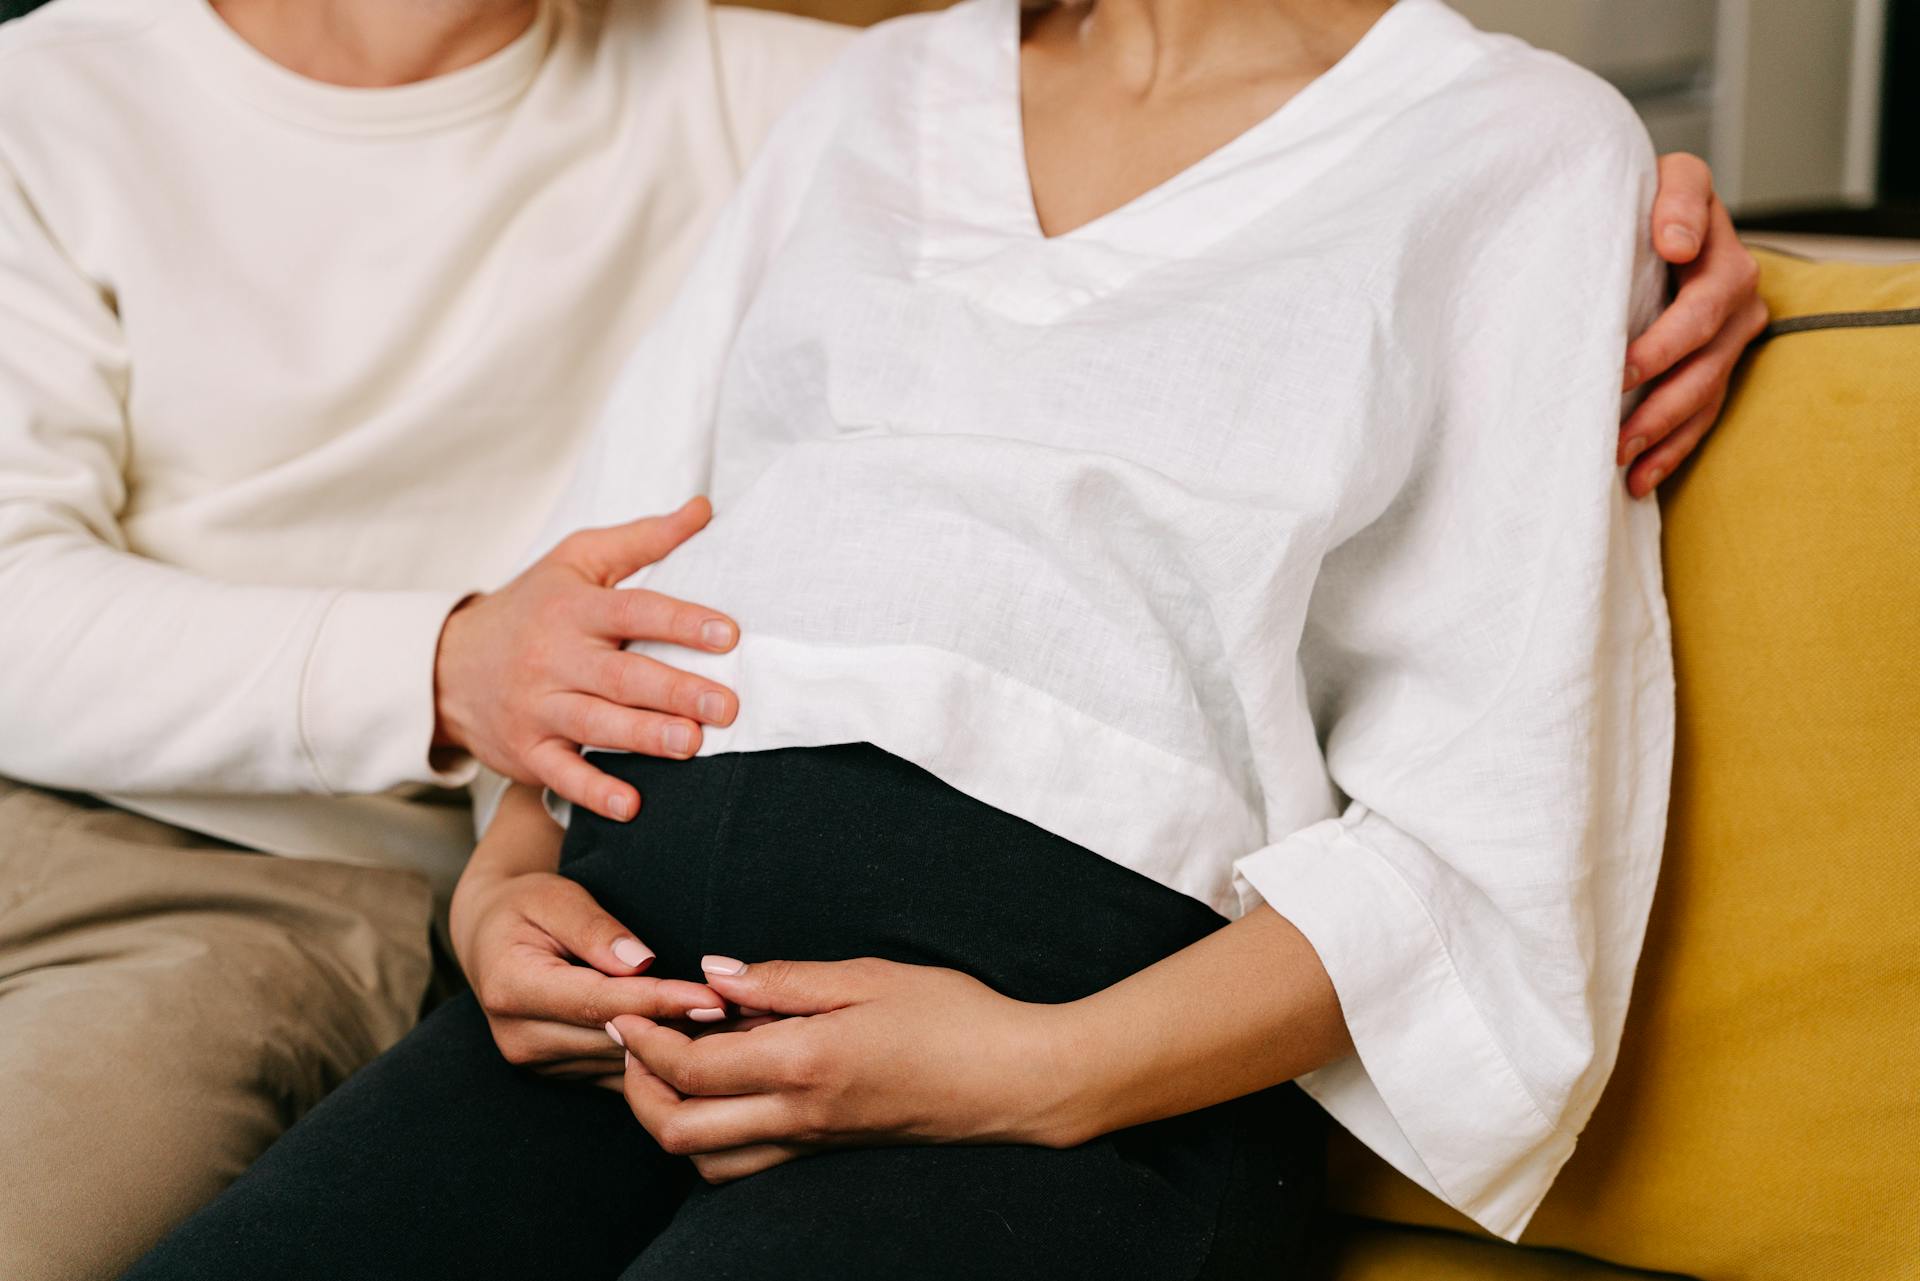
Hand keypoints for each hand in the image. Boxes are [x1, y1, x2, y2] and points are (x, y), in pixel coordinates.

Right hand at [434, 496, 739, 820]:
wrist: (447, 664)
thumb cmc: (532, 607)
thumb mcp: (577, 560)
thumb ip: (643, 539)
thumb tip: (704, 509)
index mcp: (574, 608)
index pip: (634, 610)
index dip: (681, 621)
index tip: (728, 634)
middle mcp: (554, 657)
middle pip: (621, 674)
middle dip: (674, 690)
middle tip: (725, 706)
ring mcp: (538, 707)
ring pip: (595, 723)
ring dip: (644, 737)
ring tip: (690, 745)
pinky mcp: (528, 751)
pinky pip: (562, 773)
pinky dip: (594, 792)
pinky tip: (631, 805)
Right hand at [450, 869, 727, 1086]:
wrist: (491, 939)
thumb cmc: (528, 906)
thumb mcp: (554, 897)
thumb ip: (594, 928)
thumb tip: (640, 962)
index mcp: (512, 989)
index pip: (600, 1001)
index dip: (660, 1001)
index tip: (712, 997)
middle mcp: (521, 1038)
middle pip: (616, 1040)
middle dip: (681, 1030)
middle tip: (745, 1019)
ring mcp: (538, 1064)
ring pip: (623, 1065)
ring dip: (679, 1051)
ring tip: (738, 1033)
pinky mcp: (559, 1075)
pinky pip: (621, 1074)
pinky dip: (663, 1061)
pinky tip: (709, 1046)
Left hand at [608, 957, 1071, 1182]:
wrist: (1018, 1081)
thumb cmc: (955, 1017)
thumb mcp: (871, 976)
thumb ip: (785, 979)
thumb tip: (717, 974)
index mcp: (804, 1063)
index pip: (692, 1068)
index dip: (644, 1042)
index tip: (625, 1010)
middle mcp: (799, 1115)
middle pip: (679, 1131)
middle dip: (638, 1091)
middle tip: (635, 1043)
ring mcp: (814, 1142)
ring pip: (707, 1161)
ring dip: (672, 1120)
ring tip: (673, 1066)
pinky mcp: (830, 1151)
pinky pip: (747, 1163)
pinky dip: (714, 1136)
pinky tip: (727, 1090)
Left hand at [1620, 153, 1768, 498]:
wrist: (1656, 213)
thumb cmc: (1642, 198)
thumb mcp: (1660, 179)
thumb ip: (1673, 199)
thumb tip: (1677, 244)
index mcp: (1719, 249)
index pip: (1704, 300)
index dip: (1664, 340)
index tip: (1620, 367)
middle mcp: (1737, 289)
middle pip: (1703, 356)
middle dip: (1657, 398)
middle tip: (1612, 431)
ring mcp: (1733, 330)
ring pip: (1704, 392)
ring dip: (1663, 432)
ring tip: (1622, 461)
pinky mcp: (1718, 360)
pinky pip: (1701, 412)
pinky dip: (1670, 449)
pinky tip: (1638, 479)